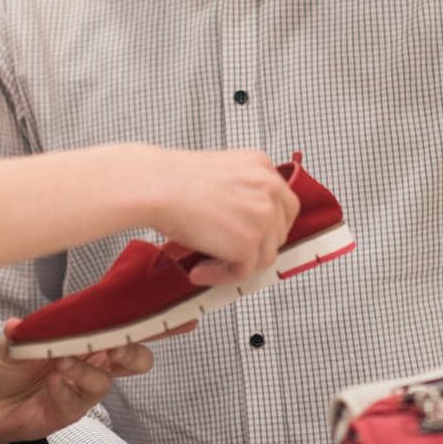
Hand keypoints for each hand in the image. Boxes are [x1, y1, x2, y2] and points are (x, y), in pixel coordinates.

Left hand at [0, 329, 152, 443]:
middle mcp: (93, 362)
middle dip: (132, 351)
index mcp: (88, 337)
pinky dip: (64, 389)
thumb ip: (22, 331)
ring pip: (104, 381)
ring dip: (83, 370)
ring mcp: (82, 388)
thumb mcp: (14, 340)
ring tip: (60, 362)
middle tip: (115, 346)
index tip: (123, 314)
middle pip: (137, 359)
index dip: (131, 321)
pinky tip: (50, 381)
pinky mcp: (70, 411)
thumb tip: (17, 324)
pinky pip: (77, 401)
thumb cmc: (10, 364)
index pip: (122, 327)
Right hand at [142, 148, 297, 285]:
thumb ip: (241, 191)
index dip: (270, 224)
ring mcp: (263, 216)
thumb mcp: (221, 172)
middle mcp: (268, 188)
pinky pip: (244, 271)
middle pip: (279, 230)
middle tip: (231, 253)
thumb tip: (243, 221)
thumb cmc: (175, 179)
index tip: (256, 236)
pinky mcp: (248, 243)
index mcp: (261, 166)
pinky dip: (221, 276)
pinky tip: (200, 270)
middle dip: (257, 246)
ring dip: (238, 264)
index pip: (284, 203)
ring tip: (207, 263)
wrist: (158, 186)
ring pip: (265, 254)